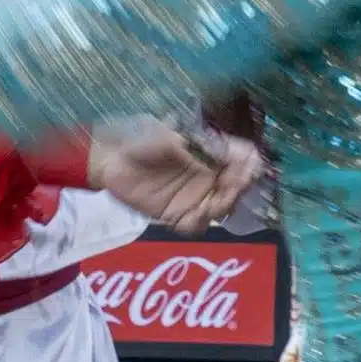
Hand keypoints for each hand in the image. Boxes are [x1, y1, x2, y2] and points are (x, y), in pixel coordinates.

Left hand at [91, 118, 264, 232]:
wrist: (111, 160)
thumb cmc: (142, 139)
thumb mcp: (171, 135)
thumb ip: (200, 146)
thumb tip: (228, 153)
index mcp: (214, 153)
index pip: (245, 159)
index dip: (249, 166)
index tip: (246, 170)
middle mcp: (211, 176)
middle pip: (239, 188)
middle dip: (237, 190)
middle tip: (229, 189)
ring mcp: (197, 197)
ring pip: (223, 209)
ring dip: (221, 208)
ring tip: (209, 206)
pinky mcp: (180, 216)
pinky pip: (197, 226)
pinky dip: (198, 224)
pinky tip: (192, 217)